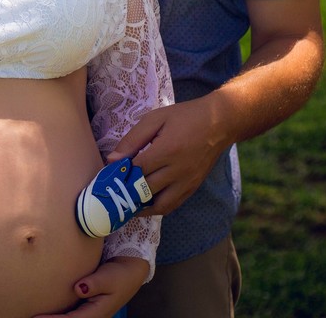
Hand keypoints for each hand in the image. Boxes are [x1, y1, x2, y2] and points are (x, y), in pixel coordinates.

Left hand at [33, 256, 148, 317]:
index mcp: (97, 313)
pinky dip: (57, 314)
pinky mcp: (85, 305)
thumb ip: (95, 283)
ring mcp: (88, 312)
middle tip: (30, 317)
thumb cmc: (120, 274)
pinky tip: (44, 312)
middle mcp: (91, 316)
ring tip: (33, 316)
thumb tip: (79, 288)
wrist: (130, 271)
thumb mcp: (109, 277)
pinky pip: (69, 313)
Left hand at [108, 96, 232, 215]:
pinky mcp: (193, 187)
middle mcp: (178, 171)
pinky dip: (157, 208)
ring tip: (126, 202)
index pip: (136, 170)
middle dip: (126, 191)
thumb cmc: (184, 117)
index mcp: (167, 151)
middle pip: (145, 190)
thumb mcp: (155, 119)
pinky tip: (144, 203)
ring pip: (159, 205)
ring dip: (141, 207)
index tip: (106, 176)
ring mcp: (187, 182)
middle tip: (111, 191)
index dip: (119, 174)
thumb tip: (113, 160)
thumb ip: (132, 140)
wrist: (219, 122)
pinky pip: (173, 205)